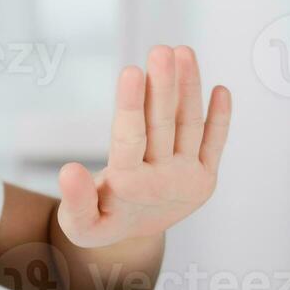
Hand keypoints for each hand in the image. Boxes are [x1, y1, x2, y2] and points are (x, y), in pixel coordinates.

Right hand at [57, 45, 230, 248]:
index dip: (131, 104)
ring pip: (190, 126)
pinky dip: (221, 118)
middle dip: (163, 85)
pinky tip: (220, 89)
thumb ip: (74, 198)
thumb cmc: (98, 221)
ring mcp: (188, 177)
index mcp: (128, 186)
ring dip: (188, 88)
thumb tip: (68, 170)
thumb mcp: (77, 222)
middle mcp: (162, 179)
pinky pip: (215, 143)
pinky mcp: (206, 177)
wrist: (132, 239)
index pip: (130, 138)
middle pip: (163, 125)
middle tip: (161, 51)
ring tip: (183, 53)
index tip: (131, 71)